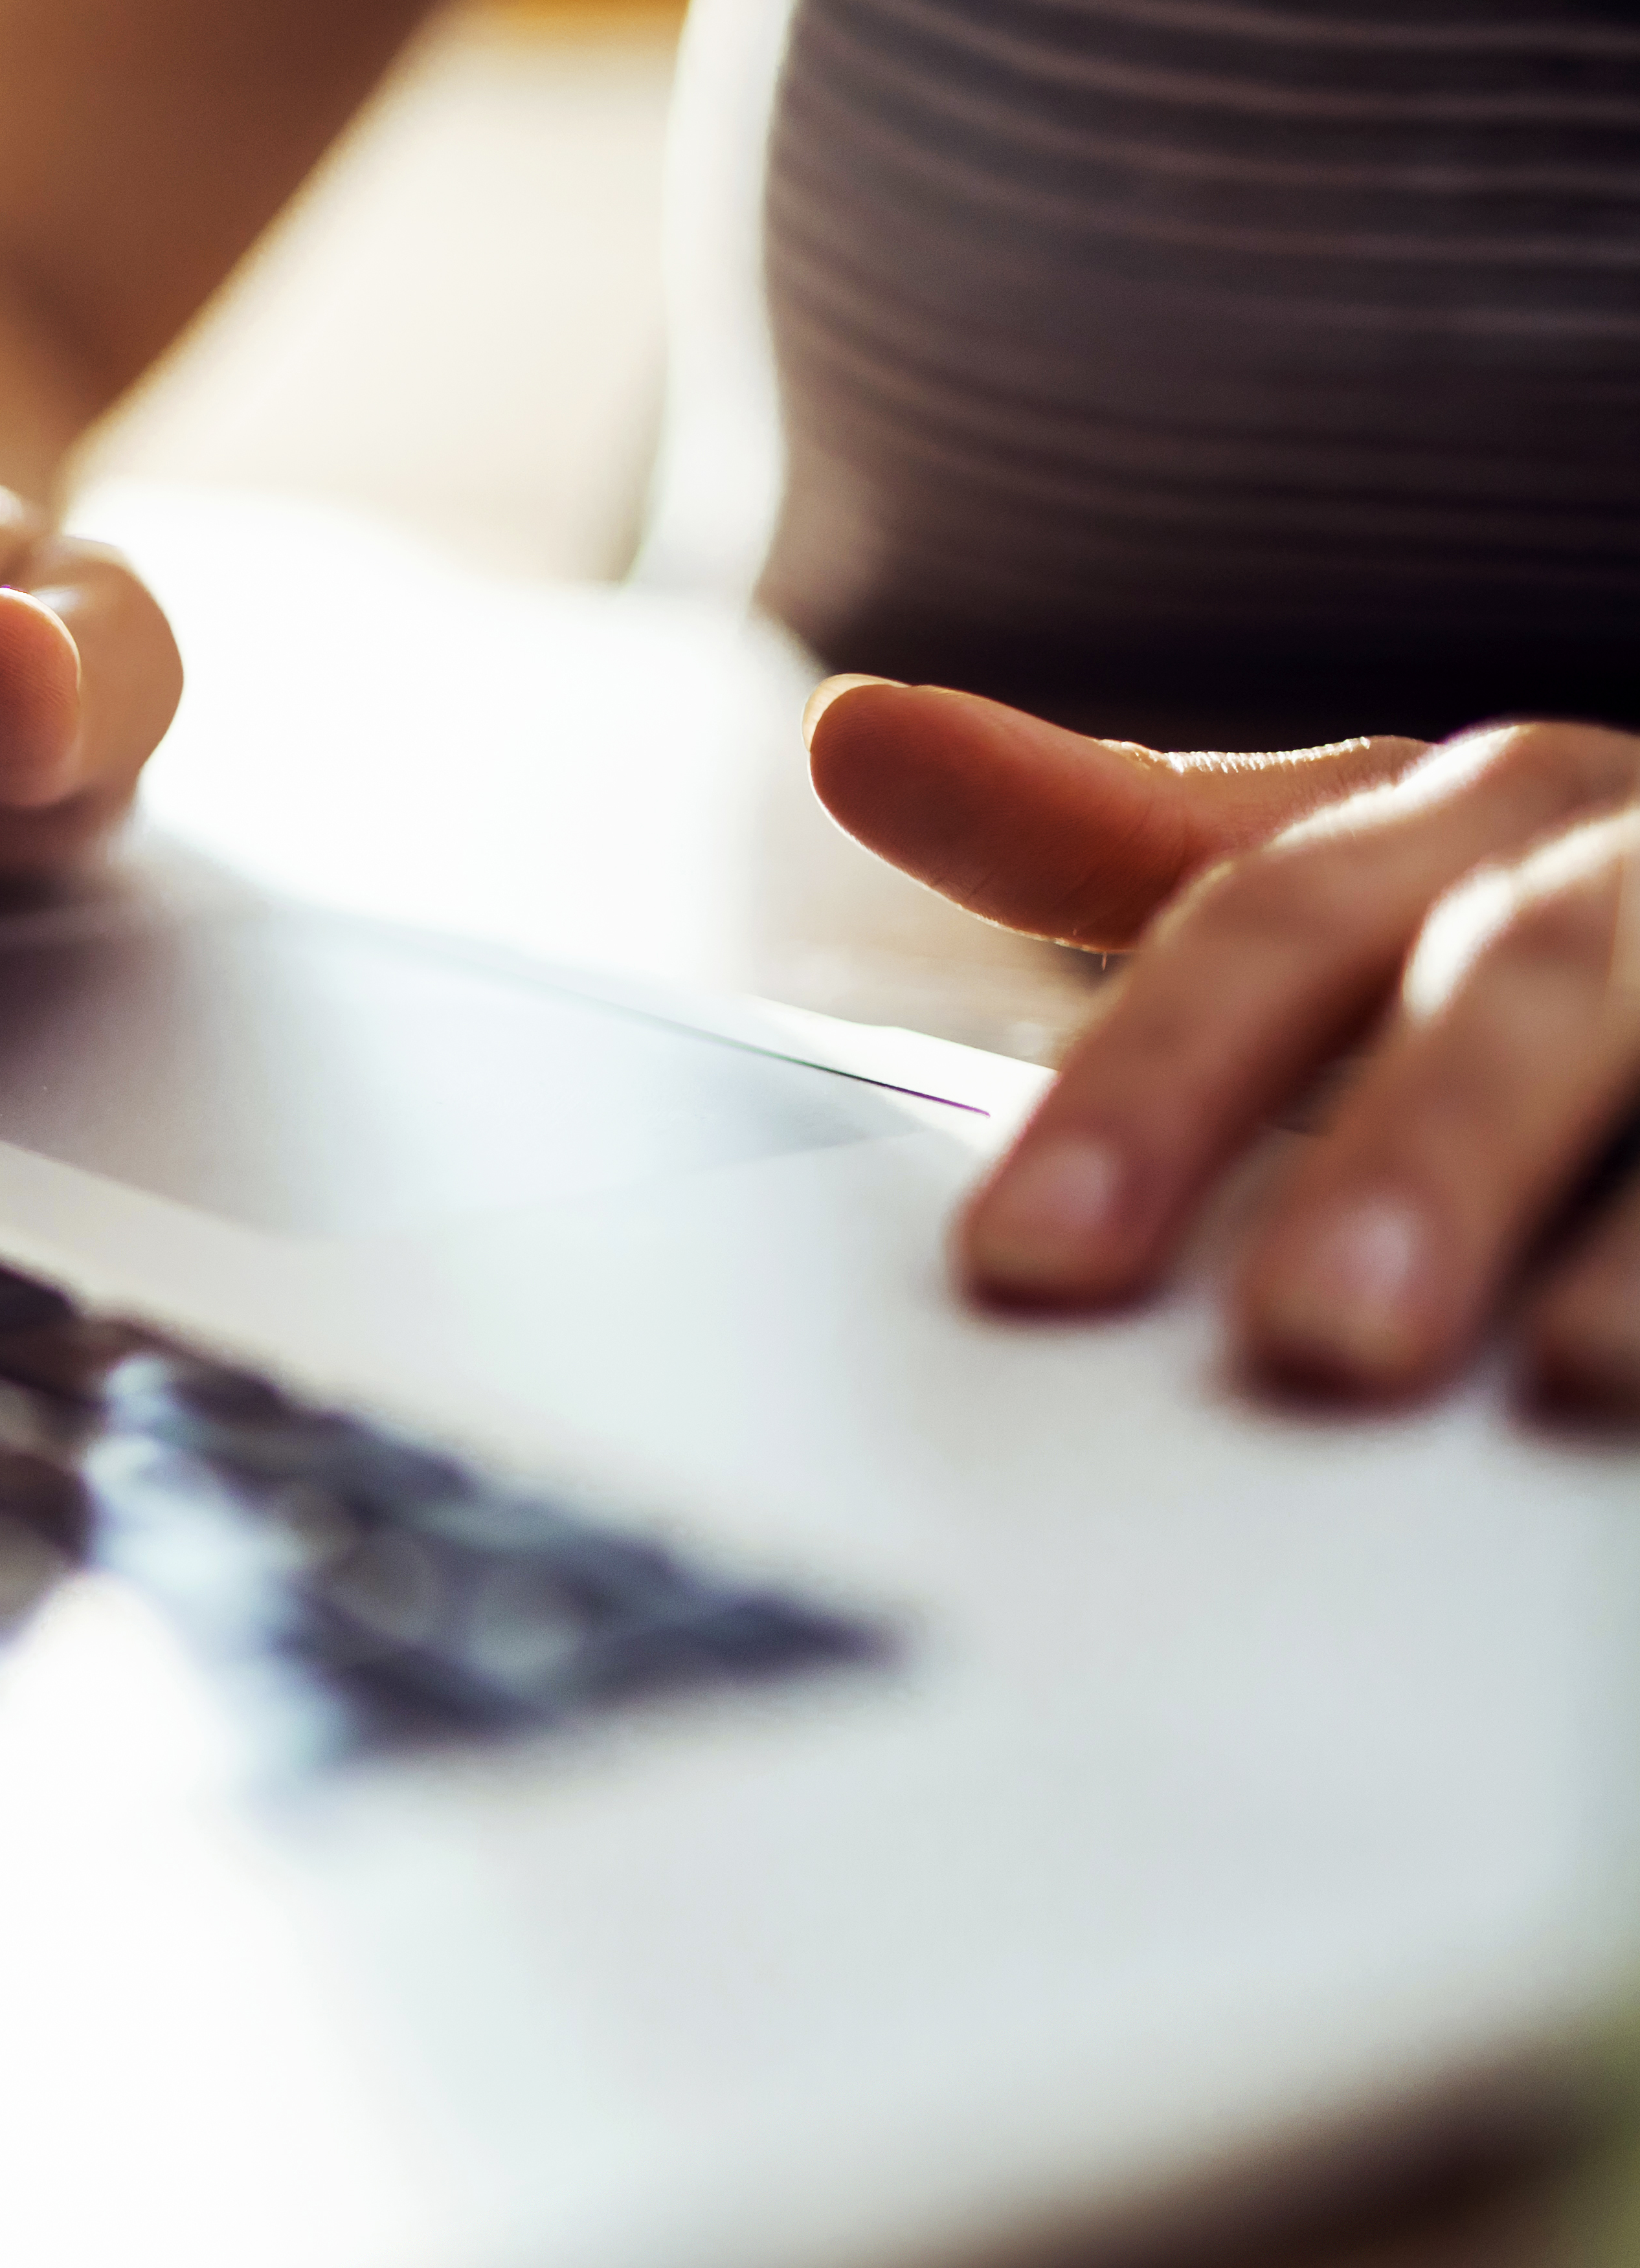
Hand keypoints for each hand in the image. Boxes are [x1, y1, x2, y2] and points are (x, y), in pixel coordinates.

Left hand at [808, 678, 1639, 1415]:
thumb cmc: (1583, 911)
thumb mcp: (1366, 863)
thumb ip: (1116, 831)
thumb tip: (855, 736)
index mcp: (1486, 815)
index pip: (1272, 925)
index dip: (1151, 1086)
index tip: (1026, 1263)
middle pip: (1513, 989)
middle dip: (1423, 1152)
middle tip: (1312, 1341)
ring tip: (1569, 1377)